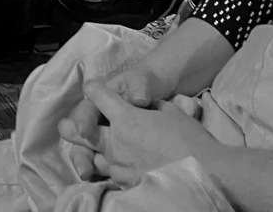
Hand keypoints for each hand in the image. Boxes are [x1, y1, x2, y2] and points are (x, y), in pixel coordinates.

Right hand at [58, 62, 174, 180]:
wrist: (163, 92)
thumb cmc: (148, 82)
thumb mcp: (144, 80)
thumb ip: (140, 86)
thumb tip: (138, 97)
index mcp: (102, 100)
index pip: (88, 110)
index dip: (84, 120)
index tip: (84, 131)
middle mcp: (101, 119)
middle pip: (84, 138)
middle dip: (81, 153)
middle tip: (84, 170)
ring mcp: (110, 137)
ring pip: (93, 154)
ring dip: (90, 166)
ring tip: (90, 178)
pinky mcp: (118, 152)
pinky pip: (107, 164)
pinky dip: (106, 173)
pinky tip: (111, 183)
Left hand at [65, 82, 221, 187]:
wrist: (206, 174)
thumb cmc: (191, 139)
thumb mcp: (170, 111)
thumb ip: (150, 106)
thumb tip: (142, 105)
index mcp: (126, 118)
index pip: (98, 95)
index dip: (94, 89)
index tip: (92, 88)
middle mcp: (117, 142)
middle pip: (84, 131)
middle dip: (75, 126)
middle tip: (66, 126)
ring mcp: (120, 166)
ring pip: (97, 156)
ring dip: (96, 151)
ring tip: (95, 150)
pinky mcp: (127, 185)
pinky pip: (112, 174)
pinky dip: (112, 168)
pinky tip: (119, 167)